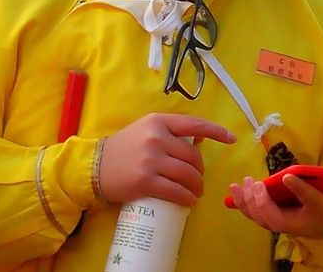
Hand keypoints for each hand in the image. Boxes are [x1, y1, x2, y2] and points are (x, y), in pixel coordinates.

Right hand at [99, 113, 235, 206]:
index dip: (217, 132)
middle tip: (198, 178)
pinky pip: (176, 191)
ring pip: (188, 174)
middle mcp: (157, 138)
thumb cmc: (122, 149)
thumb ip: (169, 132)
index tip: (231, 139)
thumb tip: (200, 140)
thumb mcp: (145, 130)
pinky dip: (187, 198)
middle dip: (200, 170)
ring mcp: (151, 160)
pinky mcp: (145, 181)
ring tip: (196, 192)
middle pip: (193, 155)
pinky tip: (189, 201)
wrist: (92, 168)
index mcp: (158, 121)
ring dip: (197, 186)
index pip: (195, 125)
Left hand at [228, 157, 322, 237]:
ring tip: (241, 184)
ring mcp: (284, 223)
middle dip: (263, 203)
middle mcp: (298, 222)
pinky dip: (243, 204)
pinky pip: (256, 215)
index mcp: (318, 210)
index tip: (287, 176)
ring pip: (261, 218)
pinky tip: (235, 189)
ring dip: (248, 202)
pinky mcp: (273, 219)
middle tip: (257, 184)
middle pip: (276, 218)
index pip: (308, 200)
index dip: (299, 189)